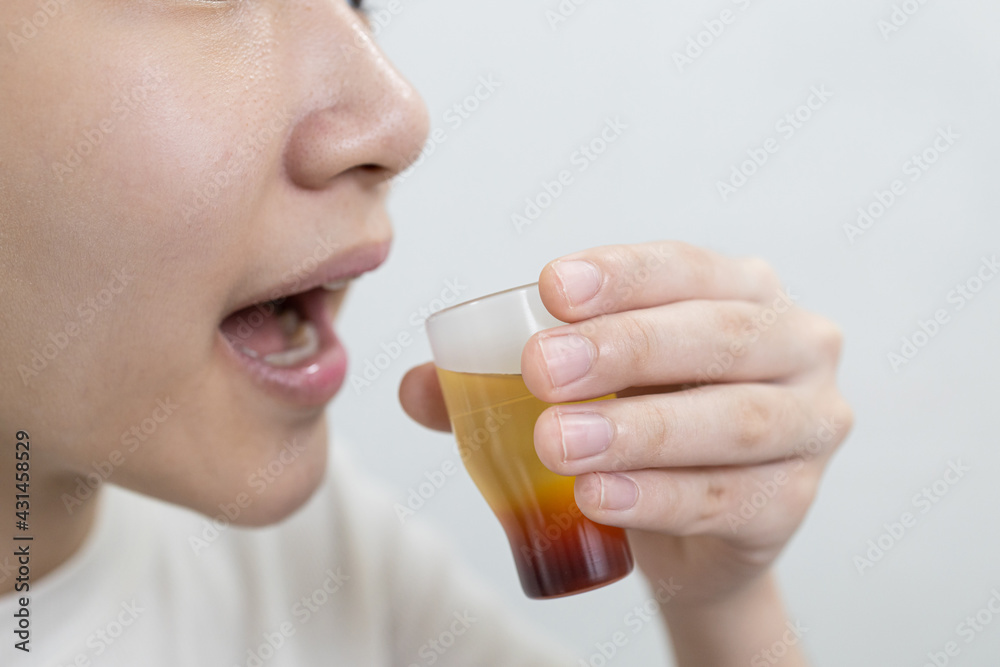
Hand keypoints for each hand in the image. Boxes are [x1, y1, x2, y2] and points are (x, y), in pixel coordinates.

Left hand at [400, 242, 850, 652]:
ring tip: (558, 443)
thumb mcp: (586, 388)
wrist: (697, 526)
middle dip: (627, 348)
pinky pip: (730, 499)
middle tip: (542, 371)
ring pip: (733, 420)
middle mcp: (795, 343)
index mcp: (742, 289)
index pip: (686, 267)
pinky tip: (599, 499)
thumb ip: (501, 385)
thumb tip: (416, 386)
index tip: (552, 289)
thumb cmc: (644, 428)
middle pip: (719, 336)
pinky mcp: (793, 499)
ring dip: (639, 431)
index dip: (623, 276)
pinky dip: (660, 498)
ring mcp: (810, 422)